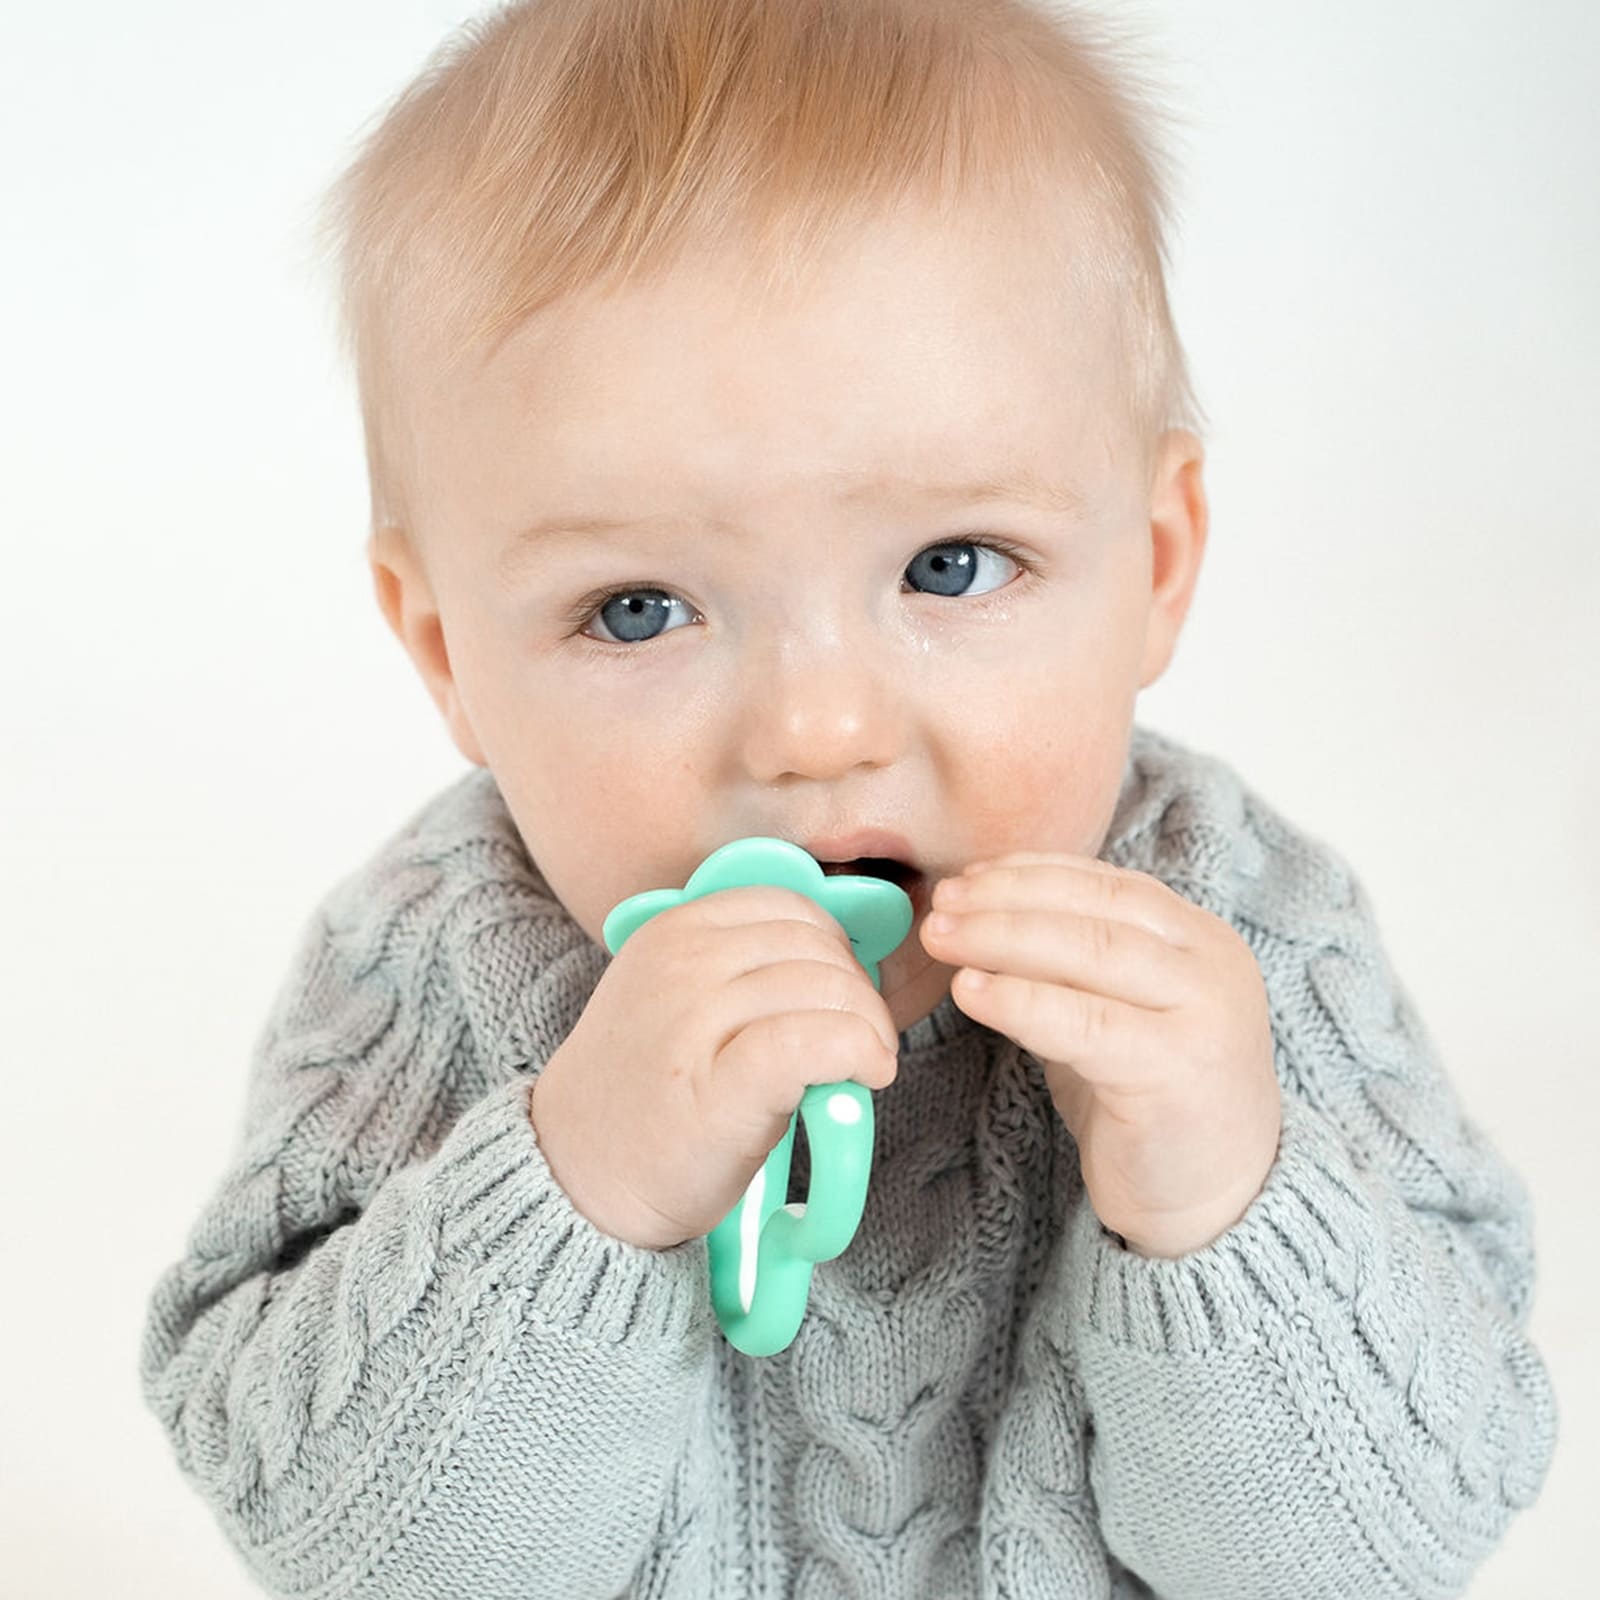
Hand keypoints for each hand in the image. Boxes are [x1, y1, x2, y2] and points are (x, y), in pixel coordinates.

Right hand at [529, 885, 899, 1250]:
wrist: (578, 1175)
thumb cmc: (645, 1093)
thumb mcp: (675, 999)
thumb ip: (739, 968)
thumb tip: (841, 965)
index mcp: (674, 930)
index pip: (791, 908)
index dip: (837, 949)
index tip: (842, 996)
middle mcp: (682, 965)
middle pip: (815, 948)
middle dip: (859, 993)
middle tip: (864, 1041)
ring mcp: (694, 1023)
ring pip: (824, 989)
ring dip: (867, 1026)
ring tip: (863, 1065)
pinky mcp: (719, 1089)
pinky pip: (810, 1043)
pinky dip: (855, 1051)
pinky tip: (865, 1074)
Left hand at [921, 852, 1281, 1257]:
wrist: (1219, 1202)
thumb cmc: (1151, 1101)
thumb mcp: (1112, 1013)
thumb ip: (1068, 966)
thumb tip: (975, 916)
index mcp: (1200, 940)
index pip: (1107, 884)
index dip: (1030, 873)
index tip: (967, 876)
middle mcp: (1213, 966)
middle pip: (1095, 910)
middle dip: (1007, 900)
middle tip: (940, 905)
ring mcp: (1204, 1017)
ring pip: (1090, 953)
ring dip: (1002, 938)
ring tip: (941, 939)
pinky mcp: (1177, 1072)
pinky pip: (1084, 1024)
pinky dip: (1019, 1001)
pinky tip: (970, 992)